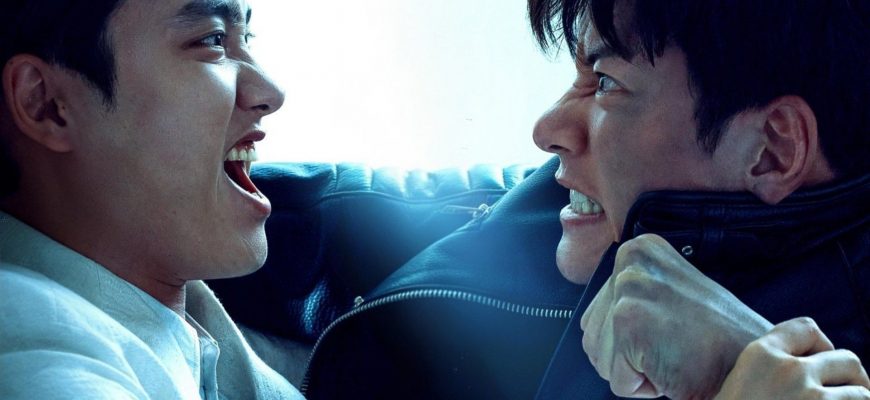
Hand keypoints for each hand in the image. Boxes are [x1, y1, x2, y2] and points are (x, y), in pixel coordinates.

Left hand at [580, 234, 773, 398]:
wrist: (754, 360)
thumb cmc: (717, 339)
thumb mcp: (668, 294)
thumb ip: (633, 296)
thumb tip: (601, 317)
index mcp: (637, 251)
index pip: (598, 315)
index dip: (630, 339)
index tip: (666, 329)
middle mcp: (629, 261)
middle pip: (592, 335)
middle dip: (627, 355)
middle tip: (672, 345)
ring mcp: (627, 287)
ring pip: (600, 358)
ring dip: (634, 370)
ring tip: (672, 353)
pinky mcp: (628, 320)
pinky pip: (617, 380)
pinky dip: (643, 387)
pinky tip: (672, 365)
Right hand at [715, 317, 869, 399]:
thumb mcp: (737, 385)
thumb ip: (770, 370)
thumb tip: (814, 363)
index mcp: (759, 355)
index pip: (807, 328)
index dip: (820, 345)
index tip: (817, 365)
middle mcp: (788, 371)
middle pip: (846, 359)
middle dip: (850, 377)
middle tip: (845, 393)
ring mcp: (811, 398)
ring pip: (861, 392)